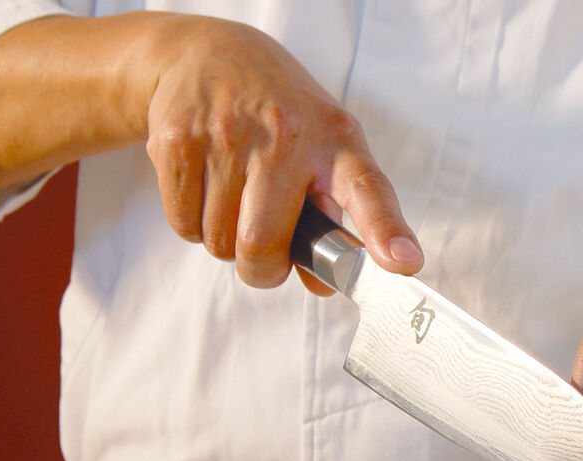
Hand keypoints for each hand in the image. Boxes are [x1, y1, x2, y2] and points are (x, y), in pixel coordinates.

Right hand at [142, 14, 421, 293]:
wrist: (210, 54)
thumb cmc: (282, 119)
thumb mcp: (324, 153)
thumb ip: (330, 222)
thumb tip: (321, 285)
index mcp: (337, 142)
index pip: (368, 191)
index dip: (386, 232)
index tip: (403, 263)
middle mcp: (287, 133)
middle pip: (263, 245)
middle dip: (262, 269)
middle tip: (266, 253)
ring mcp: (229, 132)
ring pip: (219, 242)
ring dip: (225, 243)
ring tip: (235, 202)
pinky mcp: (178, 137)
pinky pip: (184, 225)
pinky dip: (193, 227)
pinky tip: (207, 190)